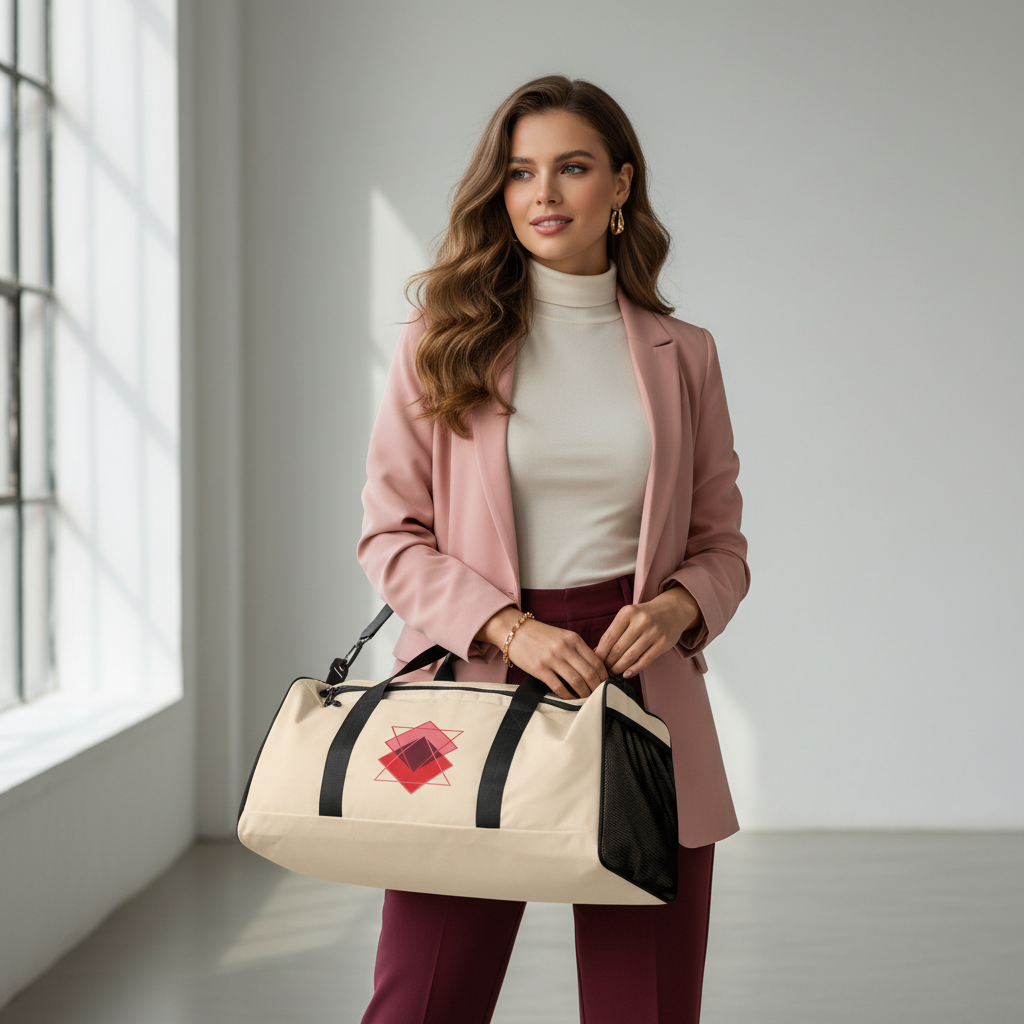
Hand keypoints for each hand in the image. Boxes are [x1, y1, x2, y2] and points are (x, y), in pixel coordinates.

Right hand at [475, 606, 607, 699]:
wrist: (514, 631)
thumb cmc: (540, 635)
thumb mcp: (562, 636)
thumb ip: (577, 649)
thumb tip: (593, 668)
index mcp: (573, 639)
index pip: (596, 660)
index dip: (604, 676)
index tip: (606, 684)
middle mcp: (565, 648)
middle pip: (589, 673)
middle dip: (598, 687)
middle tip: (600, 695)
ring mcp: (552, 659)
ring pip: (576, 681)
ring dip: (585, 693)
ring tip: (588, 699)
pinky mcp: (540, 669)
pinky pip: (559, 687)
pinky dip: (568, 696)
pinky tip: (571, 699)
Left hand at [594, 585, 701, 678]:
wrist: (672, 610)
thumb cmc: (644, 616)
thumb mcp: (628, 616)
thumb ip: (615, 631)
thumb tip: (597, 652)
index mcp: (627, 613)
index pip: (608, 638)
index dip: (600, 653)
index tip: (596, 662)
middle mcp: (640, 621)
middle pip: (618, 648)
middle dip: (609, 662)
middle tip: (604, 670)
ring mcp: (653, 632)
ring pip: (631, 656)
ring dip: (619, 668)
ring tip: (613, 672)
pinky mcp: (663, 643)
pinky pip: (645, 660)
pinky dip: (634, 669)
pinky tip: (626, 674)